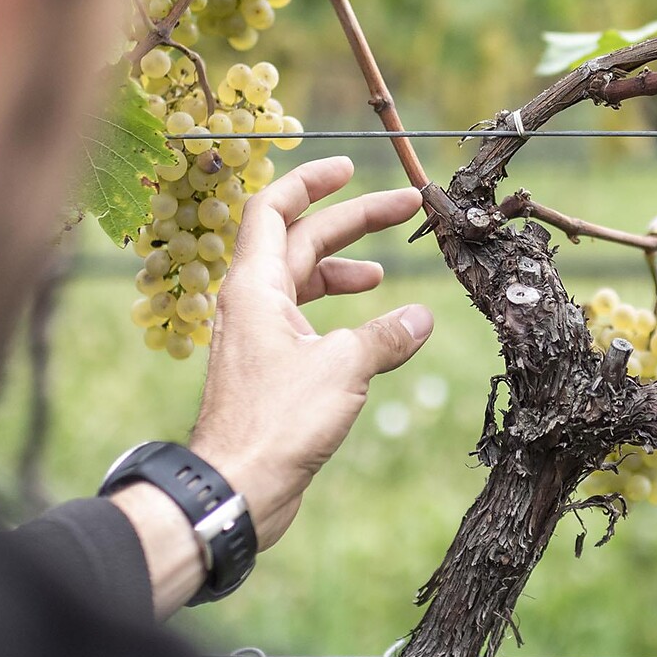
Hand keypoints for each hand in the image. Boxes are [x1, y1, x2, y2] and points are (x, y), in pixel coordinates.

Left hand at [187, 156, 432, 550]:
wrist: (236, 489)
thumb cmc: (277, 423)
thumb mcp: (345, 368)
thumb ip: (386, 335)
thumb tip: (420, 317)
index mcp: (255, 286)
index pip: (274, 208)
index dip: (310, 181)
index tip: (348, 168)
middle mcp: (250, 304)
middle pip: (299, 241)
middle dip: (351, 222)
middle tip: (404, 210)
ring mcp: (258, 338)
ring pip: (301, 284)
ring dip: (342, 271)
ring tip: (383, 276)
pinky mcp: (269, 372)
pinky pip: (305, 324)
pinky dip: (338, 317)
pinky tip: (370, 333)